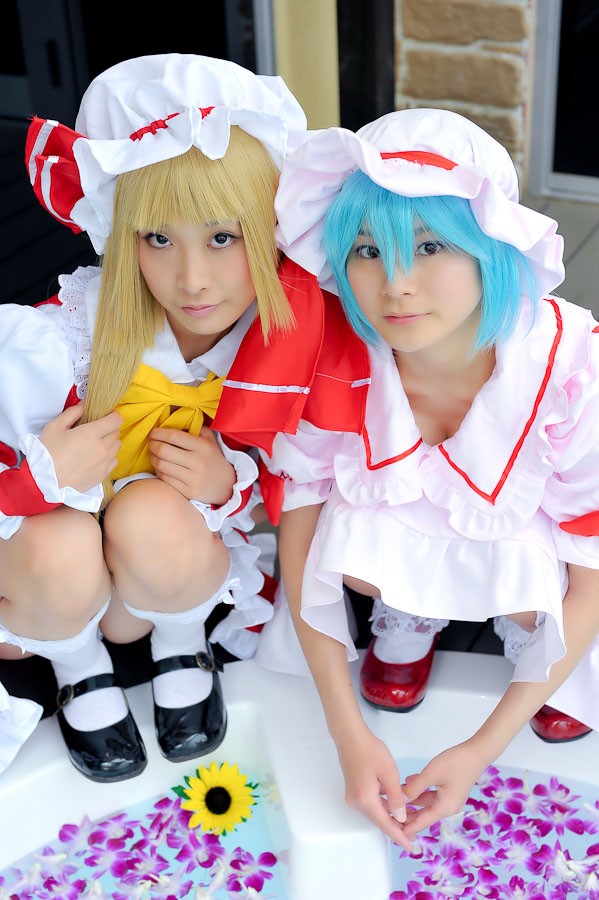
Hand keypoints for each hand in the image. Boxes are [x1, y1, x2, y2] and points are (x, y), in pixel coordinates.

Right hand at [40, 405, 121, 491]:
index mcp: (91, 434)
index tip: (105, 415)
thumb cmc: (46, 454)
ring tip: (95, 443)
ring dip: (110, 442)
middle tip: (96, 429)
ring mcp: (104, 463)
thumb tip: (84, 404)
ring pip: (116, 446)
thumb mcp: (55, 427)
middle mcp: (102, 448)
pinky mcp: (103, 475)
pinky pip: (114, 461)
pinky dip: (108, 456)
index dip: (112, 415)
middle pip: (116, 432)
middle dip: (109, 427)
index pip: (116, 420)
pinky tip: (95, 457)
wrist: (44, 482)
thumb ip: (72, 412)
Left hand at [148, 425, 235, 503]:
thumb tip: (173, 422)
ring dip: (153, 458)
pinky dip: (159, 471)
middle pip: (163, 450)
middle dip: (152, 444)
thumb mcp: (210, 440)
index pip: (174, 436)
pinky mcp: (188, 491)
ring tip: (154, 454)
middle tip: (151, 443)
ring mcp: (193, 479)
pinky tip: (161, 467)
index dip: (158, 433)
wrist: (227, 485)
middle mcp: (198, 462)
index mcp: (203, 446)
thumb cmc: (214, 459)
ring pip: (161, 465)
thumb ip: (195, 428)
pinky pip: (165, 479)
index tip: (153, 432)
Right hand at [336, 725, 412, 851]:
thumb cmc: (371, 750)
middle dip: (397, 827)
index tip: (410, 846)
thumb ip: (396, 797)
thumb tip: (401, 818)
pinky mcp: (354, 791)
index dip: (399, 836)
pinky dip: (384, 808)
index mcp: (365, 799)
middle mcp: (356, 802)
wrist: (350, 736)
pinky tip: (396, 806)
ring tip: (410, 819)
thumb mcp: (389, 773)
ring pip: (376, 813)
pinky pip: (371, 805)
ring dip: (391, 817)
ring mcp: (353, 797)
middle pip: (379, 821)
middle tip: (415, 833)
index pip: (385, 824)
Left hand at [402, 739, 488, 838]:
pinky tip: (408, 783)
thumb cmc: (455, 764)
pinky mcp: (450, 790)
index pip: (422, 822)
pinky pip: (431, 793)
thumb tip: (400, 800)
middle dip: (406, 814)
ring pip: (426, 802)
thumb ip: (414, 788)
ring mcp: (449, 799)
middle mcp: (447, 807)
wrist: (477, 752)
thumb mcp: (431, 774)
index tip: (393, 833)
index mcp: (444, 808)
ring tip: (394, 796)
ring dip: (412, 799)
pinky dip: (420, 790)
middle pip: (423, 814)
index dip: (407, 827)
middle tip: (389, 813)